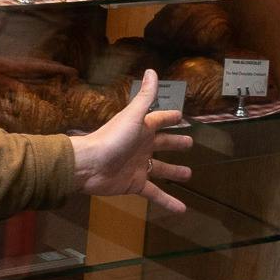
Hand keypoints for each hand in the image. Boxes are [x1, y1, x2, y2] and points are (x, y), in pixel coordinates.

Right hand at [0, 39, 72, 92]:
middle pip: (31, 81)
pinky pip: (1, 97)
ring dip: (35, 85)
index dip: (53, 69)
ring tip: (51, 82)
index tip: (70, 71)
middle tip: (70, 75)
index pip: (33, 67)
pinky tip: (19, 93)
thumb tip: (1, 16)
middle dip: (51, 78)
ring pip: (19, 89)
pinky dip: (12, 93)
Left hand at [71, 85, 192, 211]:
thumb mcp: (132, 116)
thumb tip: (152, 70)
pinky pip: (155, 193)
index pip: (159, 120)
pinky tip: (181, 209)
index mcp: (142, 129)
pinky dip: (168, 201)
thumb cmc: (111, 138)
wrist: (89, 166)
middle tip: (190, 143)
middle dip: (176, 143)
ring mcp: (139, 166)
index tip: (181, 115)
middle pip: (163, 144)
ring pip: (161, 169)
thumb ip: (145, 96)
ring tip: (189, 174)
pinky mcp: (135, 184)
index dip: (170, 117)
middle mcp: (142, 146)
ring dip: (174, 171)